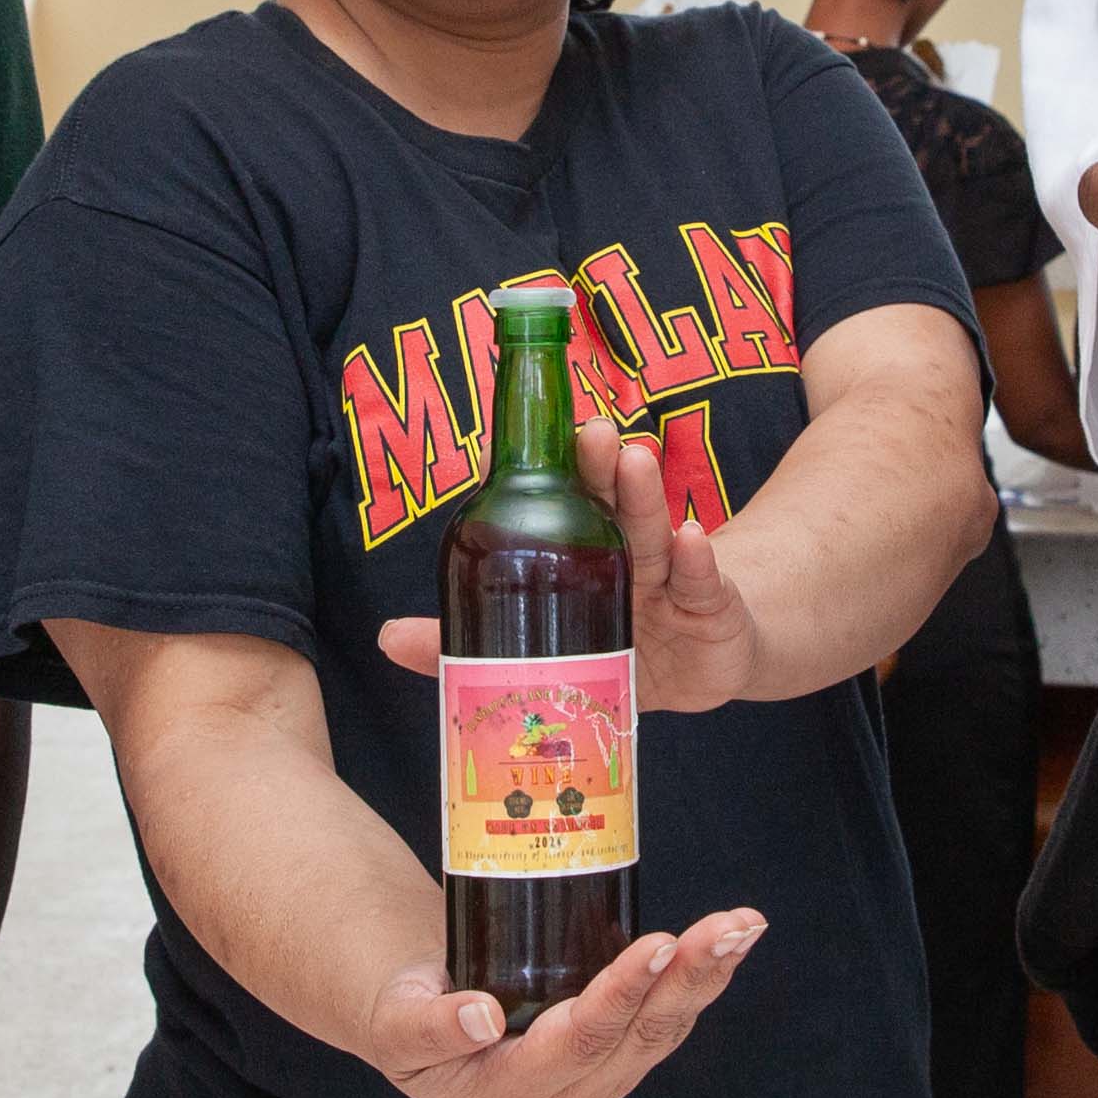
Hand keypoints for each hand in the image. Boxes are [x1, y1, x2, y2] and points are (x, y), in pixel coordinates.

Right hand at [356, 904, 762, 1097]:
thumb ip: (426, 1027)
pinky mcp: (617, 1045)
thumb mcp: (396, 1025)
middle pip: (641, 1035)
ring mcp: (601, 1070)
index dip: (621, 994)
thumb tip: (481, 1019)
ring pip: (666, 1026)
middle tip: (727, 926)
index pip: (582, 1041)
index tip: (654, 942)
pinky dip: (702, 974)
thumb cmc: (403, 1013)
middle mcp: (571, 1089)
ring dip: (708, 974)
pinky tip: (732, 937)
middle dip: (687, 978)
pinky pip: (668, 1013)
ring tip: (746, 924)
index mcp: (517, 1088)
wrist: (417, 1016)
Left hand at [372, 408, 763, 713]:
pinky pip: (701, 582)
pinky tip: (691, 535)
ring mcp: (670, 578)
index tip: (527, 439)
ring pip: (653, 533)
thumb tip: (386, 638)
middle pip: (607, 505)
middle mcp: (626, 552)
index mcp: (582, 554)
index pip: (561, 502)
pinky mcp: (711, 609)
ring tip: (634, 458)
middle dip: (598, 468)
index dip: (549, 471)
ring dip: (643, 496)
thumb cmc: (622, 639)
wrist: (706, 666)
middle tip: (591, 431)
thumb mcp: (551, 645)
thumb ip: (470, 643)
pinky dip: (697, 559)